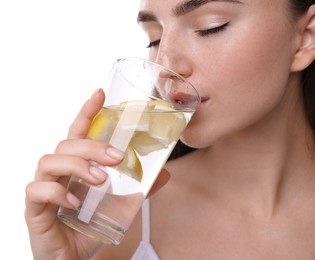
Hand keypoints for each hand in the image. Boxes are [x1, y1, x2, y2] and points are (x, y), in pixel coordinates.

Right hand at [25, 89, 168, 258]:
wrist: (73, 258)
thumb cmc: (91, 225)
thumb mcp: (122, 204)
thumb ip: (140, 188)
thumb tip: (165, 173)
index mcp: (78, 165)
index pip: (79, 131)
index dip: (88, 111)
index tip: (100, 93)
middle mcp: (60, 171)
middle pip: (68, 144)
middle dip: (92, 146)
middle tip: (116, 157)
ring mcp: (45, 187)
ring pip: (50, 161)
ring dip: (77, 166)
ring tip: (99, 180)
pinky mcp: (34, 207)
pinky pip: (37, 191)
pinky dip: (56, 192)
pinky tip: (74, 201)